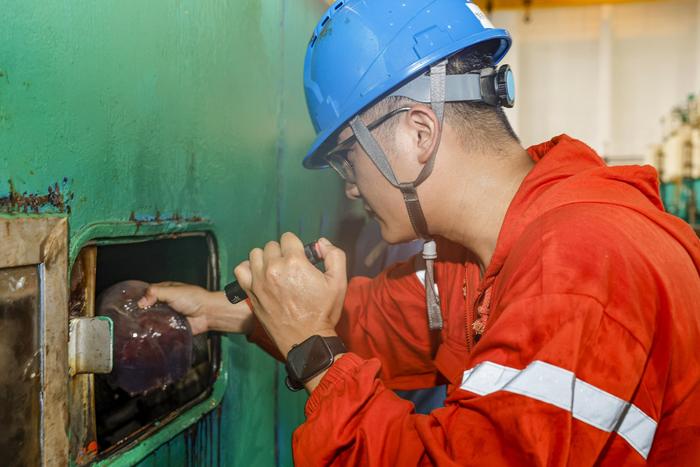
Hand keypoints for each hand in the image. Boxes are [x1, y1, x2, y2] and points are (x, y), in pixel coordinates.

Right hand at [138, 282, 253, 334]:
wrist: (208, 314)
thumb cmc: (194, 299)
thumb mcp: (172, 291)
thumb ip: (155, 293)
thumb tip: (140, 302)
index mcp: (165, 291)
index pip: (147, 293)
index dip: (139, 298)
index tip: (129, 304)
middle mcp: (166, 303)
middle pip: (148, 308)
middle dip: (141, 312)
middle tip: (132, 318)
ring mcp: (168, 315)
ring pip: (153, 319)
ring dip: (147, 322)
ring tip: (137, 326)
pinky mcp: (172, 326)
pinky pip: (161, 329)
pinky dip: (155, 330)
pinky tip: (148, 333)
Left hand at [234, 233, 346, 358]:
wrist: (306, 339)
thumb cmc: (323, 311)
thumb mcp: (339, 282)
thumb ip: (334, 255)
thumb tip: (321, 243)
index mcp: (295, 262)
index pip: (288, 238)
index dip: (297, 246)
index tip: (301, 258)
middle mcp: (274, 268)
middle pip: (272, 246)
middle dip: (282, 252)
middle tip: (291, 268)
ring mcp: (259, 280)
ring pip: (256, 254)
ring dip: (265, 259)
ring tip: (275, 270)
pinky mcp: (251, 292)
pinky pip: (241, 269)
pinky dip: (248, 269)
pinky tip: (259, 276)